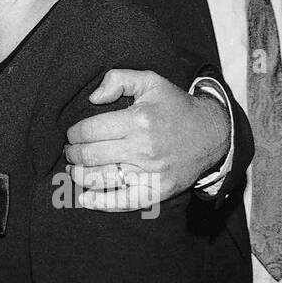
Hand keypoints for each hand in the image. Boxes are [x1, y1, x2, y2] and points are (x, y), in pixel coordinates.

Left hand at [64, 69, 230, 209]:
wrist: (212, 133)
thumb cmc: (175, 106)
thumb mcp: (150, 81)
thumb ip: (118, 79)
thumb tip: (92, 98)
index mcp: (138, 121)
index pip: (91, 130)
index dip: (74, 133)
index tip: (71, 134)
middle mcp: (144, 148)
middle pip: (91, 155)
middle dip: (73, 154)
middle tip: (70, 151)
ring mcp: (151, 173)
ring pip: (102, 178)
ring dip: (79, 175)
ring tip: (73, 170)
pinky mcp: (159, 191)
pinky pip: (125, 202)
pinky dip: (101, 202)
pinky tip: (85, 200)